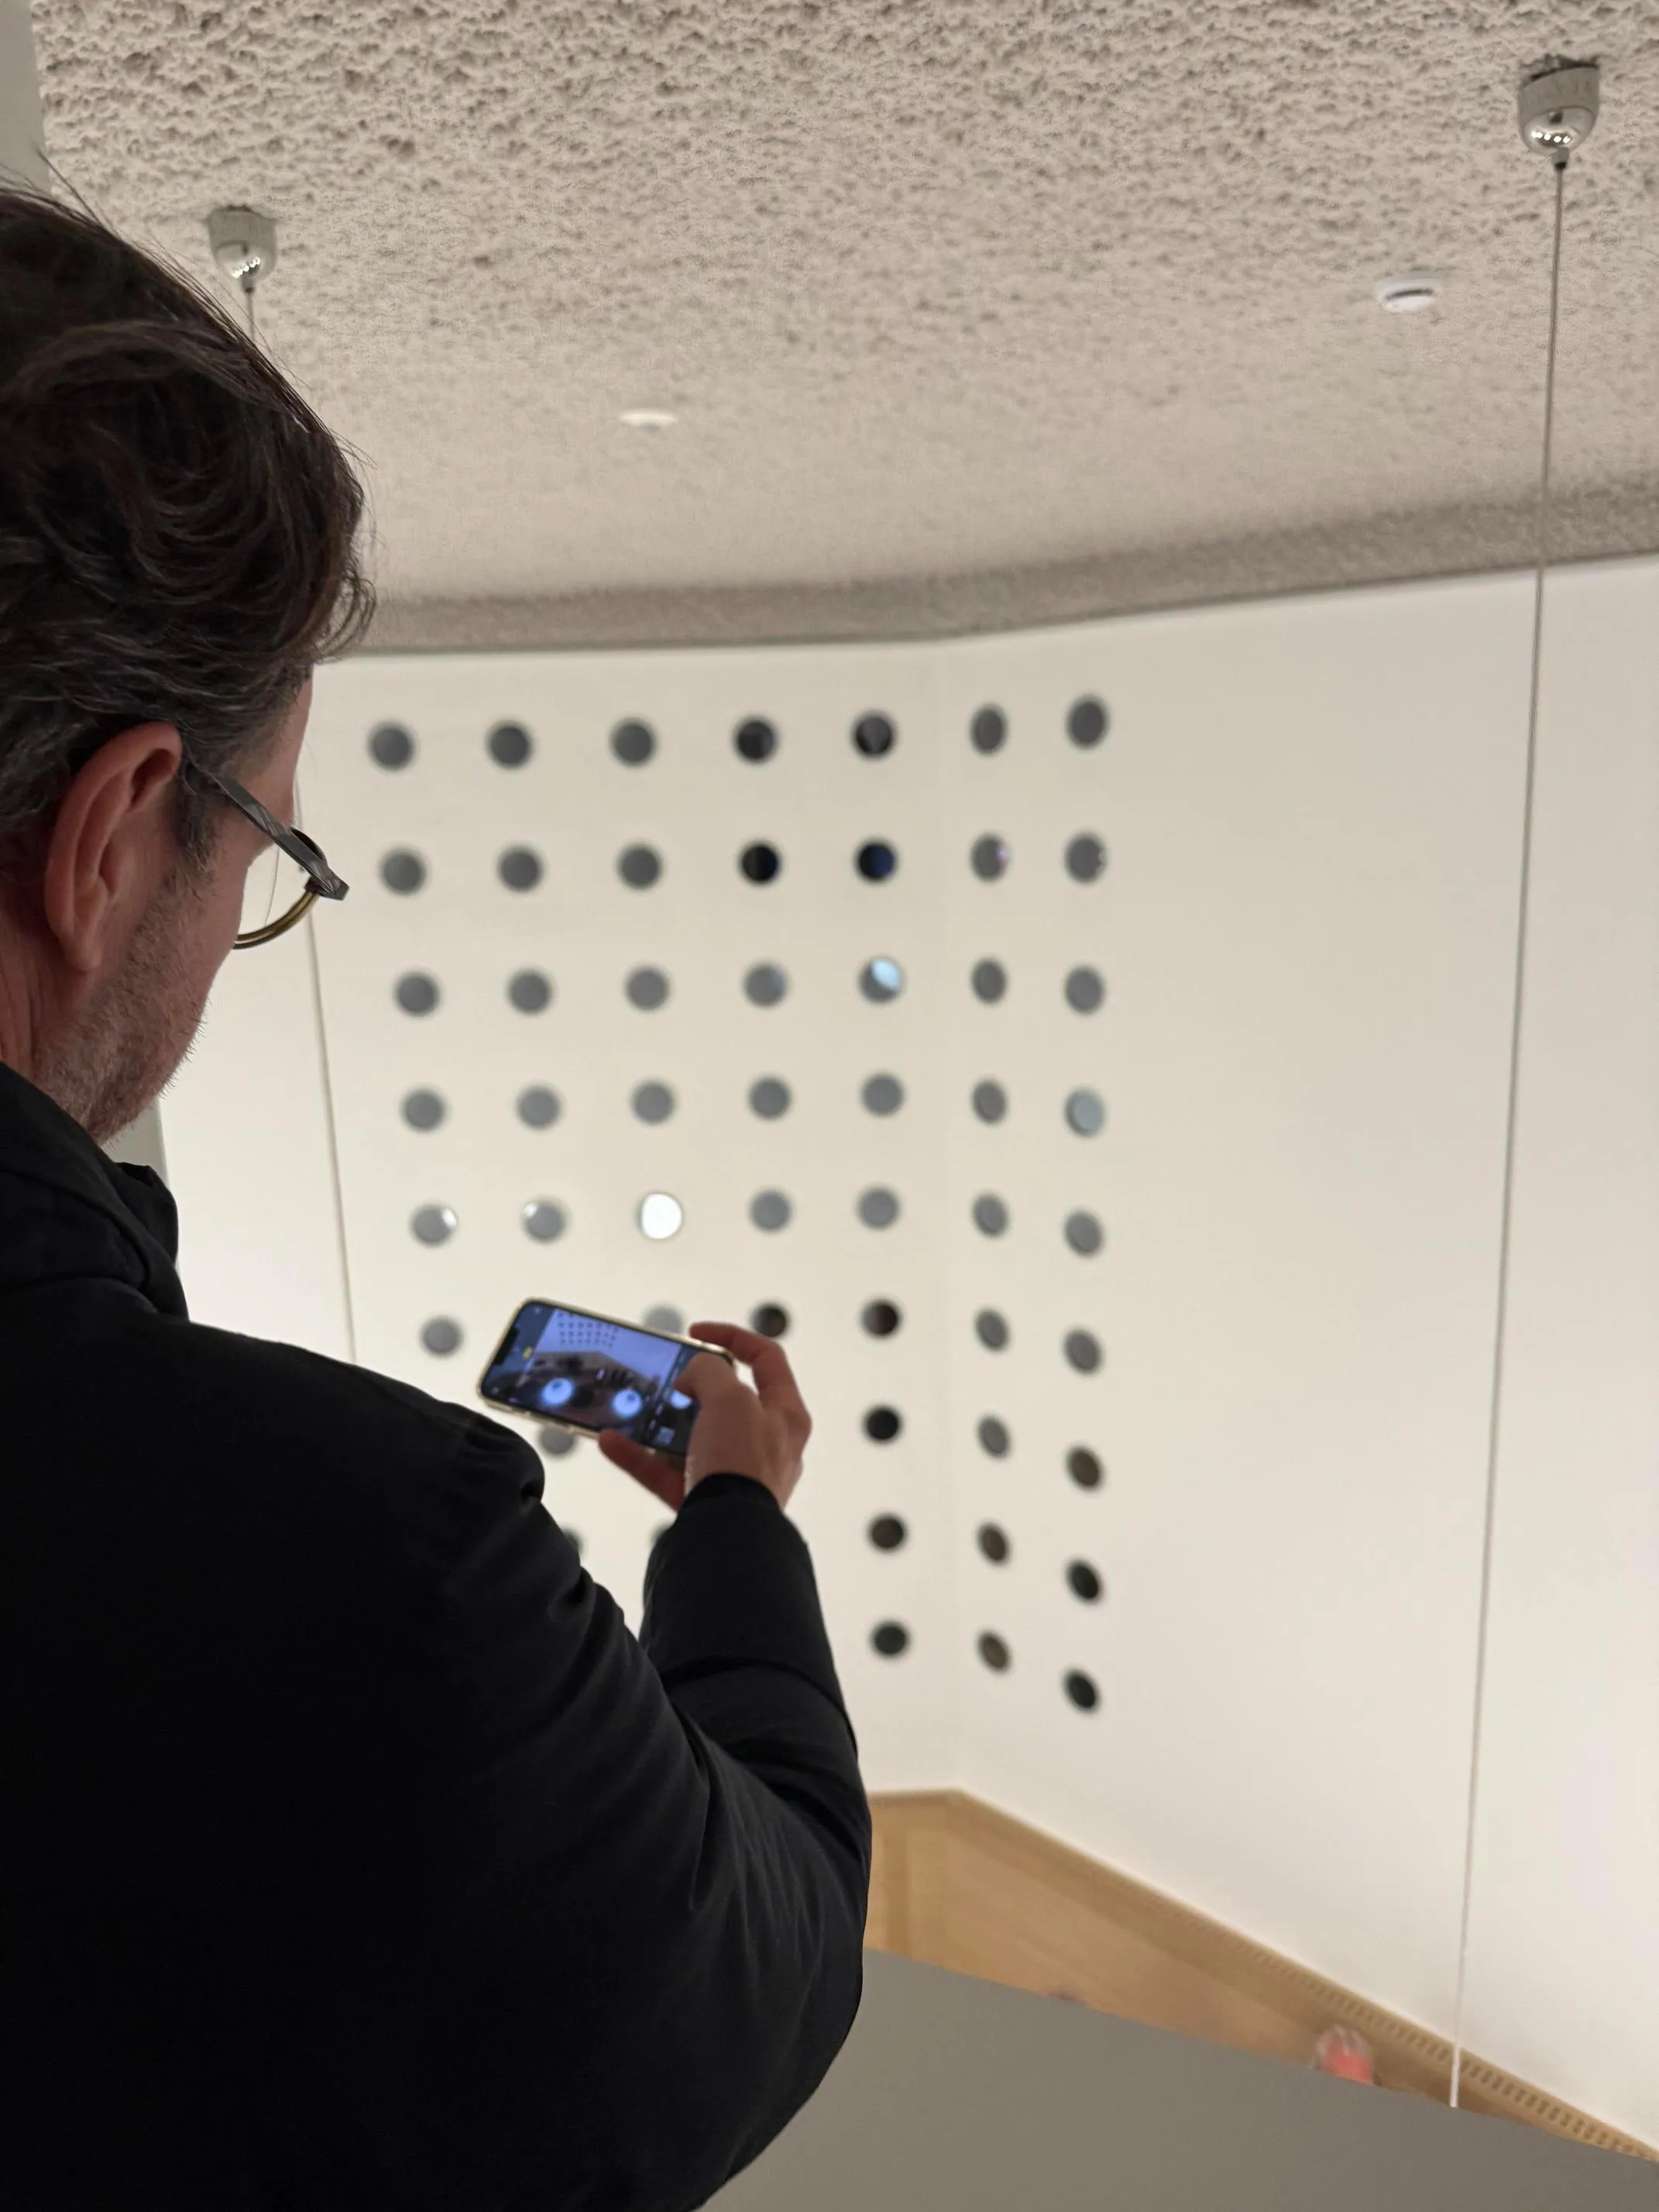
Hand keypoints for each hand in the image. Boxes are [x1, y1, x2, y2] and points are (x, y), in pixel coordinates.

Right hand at [595, 1321, 811, 1515]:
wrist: (728, 1536)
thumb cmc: (741, 1460)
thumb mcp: (730, 1398)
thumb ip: (710, 1373)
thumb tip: (694, 1378)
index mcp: (786, 1414)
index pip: (766, 1359)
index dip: (732, 1336)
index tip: (694, 1333)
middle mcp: (767, 1445)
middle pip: (729, 1402)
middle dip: (694, 1388)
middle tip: (669, 1380)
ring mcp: (737, 1475)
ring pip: (694, 1439)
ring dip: (662, 1423)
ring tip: (635, 1409)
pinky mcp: (706, 1502)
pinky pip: (669, 1473)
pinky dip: (641, 1457)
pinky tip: (612, 1442)